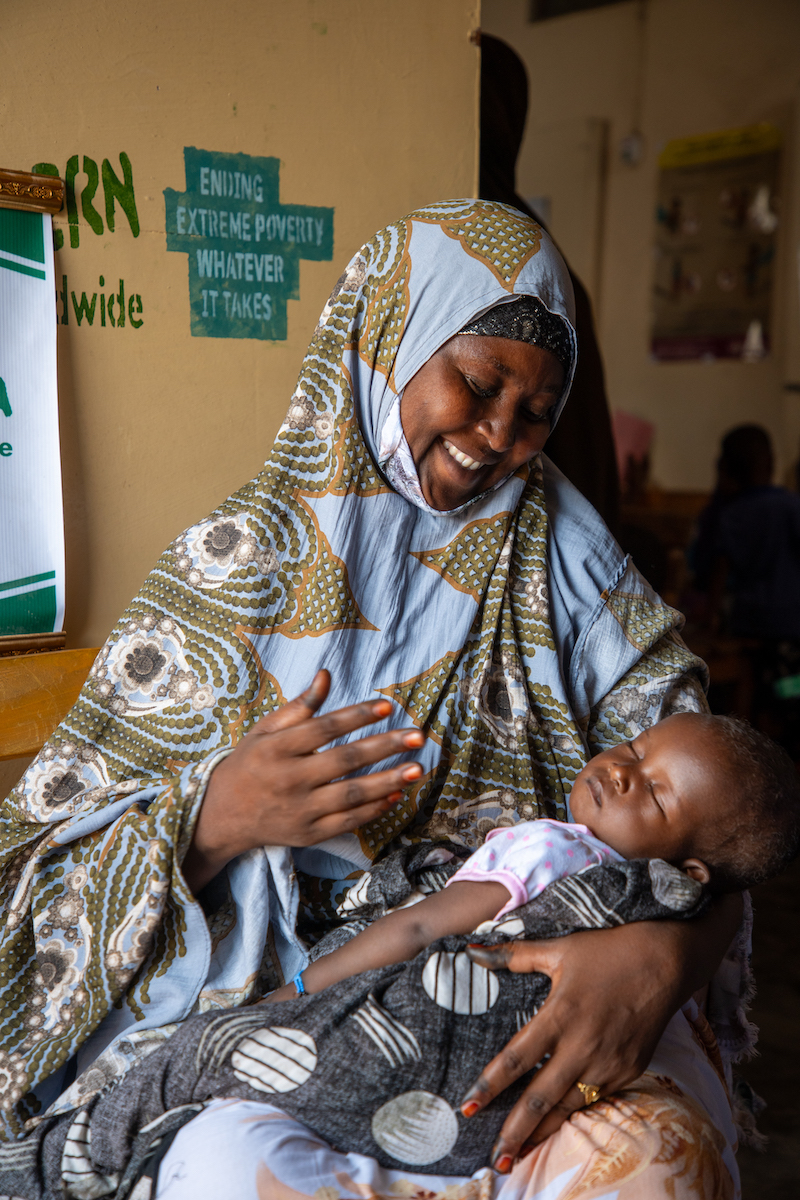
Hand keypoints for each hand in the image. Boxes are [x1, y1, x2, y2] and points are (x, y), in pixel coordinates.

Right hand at [182, 670, 423, 891]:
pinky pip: (347, 822)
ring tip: (417, 768)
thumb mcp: (265, 731)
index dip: (356, 716)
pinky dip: (374, 810)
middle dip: (384, 747)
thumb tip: (326, 675)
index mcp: (277, 749)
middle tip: (418, 736)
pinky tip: (397, 794)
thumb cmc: (249, 764)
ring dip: (388, 781)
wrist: (222, 816)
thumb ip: (299, 706)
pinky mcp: (308, 834)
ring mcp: (299, 810)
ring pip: (351, 795)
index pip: (324, 728)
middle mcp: (289, 779)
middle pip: (344, 761)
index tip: (387, 705)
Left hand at [459, 900, 740, 1172]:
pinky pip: (595, 1098)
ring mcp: (607, 1063)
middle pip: (540, 1099)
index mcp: (559, 1015)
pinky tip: (557, 1127)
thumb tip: (473, 950)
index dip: (489, 1086)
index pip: (516, 1059)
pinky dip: (573, 1114)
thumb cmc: (606, 952)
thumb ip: (514, 955)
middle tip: (494, 1160)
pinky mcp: (628, 1071)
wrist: (663, 963)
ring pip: (568, 1107)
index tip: (467, 1108)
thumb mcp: (558, 950)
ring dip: (543, 1133)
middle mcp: (581, 1046)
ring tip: (519, 1154)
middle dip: (515, 1132)